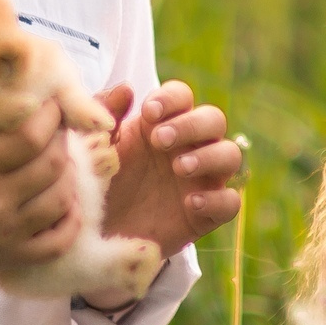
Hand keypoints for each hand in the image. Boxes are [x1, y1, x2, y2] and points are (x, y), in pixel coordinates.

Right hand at [0, 99, 84, 272]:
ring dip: (69, 175)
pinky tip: (66, 201)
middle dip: (62, 140)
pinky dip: (70, 221)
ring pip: (60, 201)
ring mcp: (1, 234)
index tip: (53, 104)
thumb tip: (14, 83)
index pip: (31, 136)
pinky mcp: (6, 257)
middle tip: (58, 128)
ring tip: (61, 159)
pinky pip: (57, 243)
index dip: (51, 116)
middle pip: (52, 165)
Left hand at [98, 81, 241, 257]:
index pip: (181, 96)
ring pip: (230, 154)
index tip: (149, 113)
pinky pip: (230, 202)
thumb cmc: (99, 183)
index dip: (171, 99)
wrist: (96, 236)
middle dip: (191, 125)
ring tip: (179, 167)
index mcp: (162, 124)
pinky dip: (216, 199)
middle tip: (160, 140)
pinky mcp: (206, 214)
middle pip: (213, 119)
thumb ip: (105, 116)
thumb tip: (127, 88)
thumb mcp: (94, 148)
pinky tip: (190, 202)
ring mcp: (202, 180)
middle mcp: (188, 147)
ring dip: (209, 156)